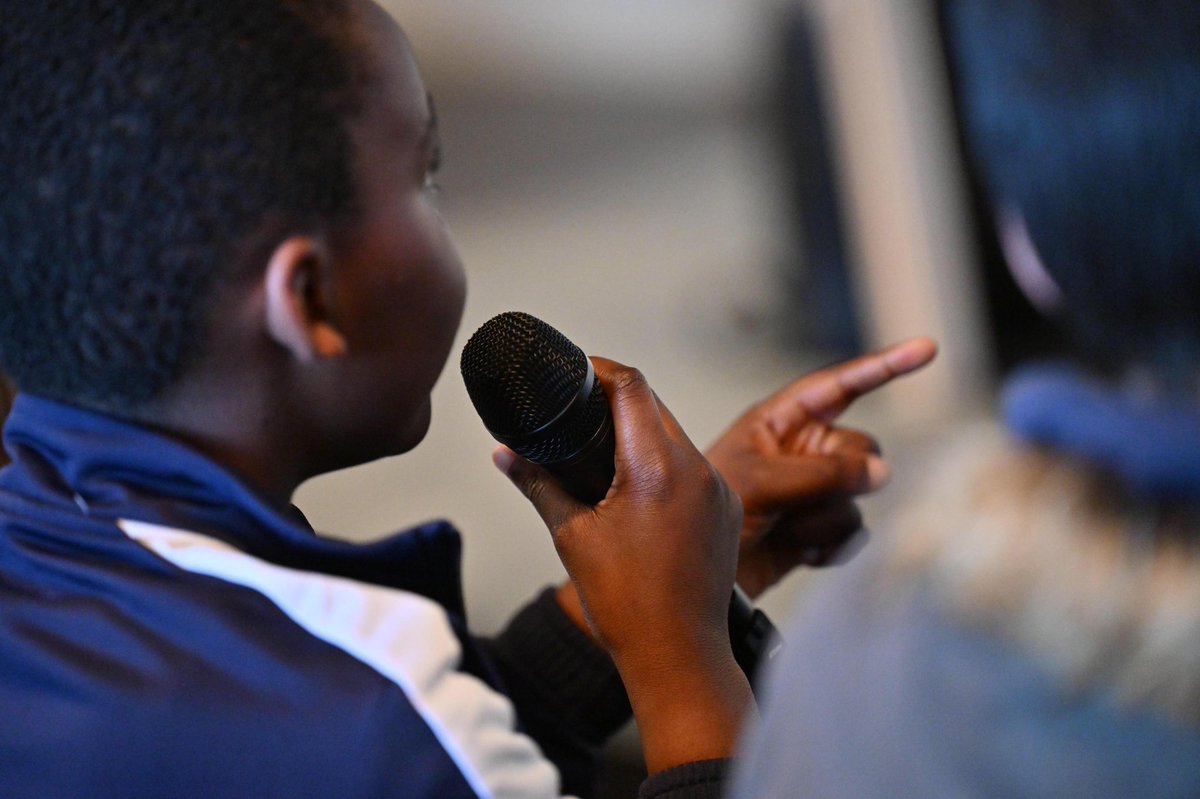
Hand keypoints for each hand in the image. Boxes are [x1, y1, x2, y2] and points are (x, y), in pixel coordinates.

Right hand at [494, 358, 751, 772]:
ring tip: (607, 447)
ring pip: (678, 436)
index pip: (633, 387)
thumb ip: (539, 484)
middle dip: (620, 400)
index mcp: (657, 468)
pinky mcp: (727, 509)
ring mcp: (718, 489)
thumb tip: (506, 453)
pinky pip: (695, 466)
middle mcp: (697, 470)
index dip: (602, 369)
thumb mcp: (572, 537)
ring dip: (644, 431)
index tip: (578, 372)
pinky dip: (667, 462)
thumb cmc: (627, 605)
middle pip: (656, 407)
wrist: (679, 656)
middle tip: (583, 407)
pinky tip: (641, 485)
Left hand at [706, 338, 936, 597]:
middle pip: (862, 450)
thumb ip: (822, 472)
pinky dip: (830, 544)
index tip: (926, 348)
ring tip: (783, 528)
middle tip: (801, 497)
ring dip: (826, 517)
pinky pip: (854, 530)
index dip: (884, 365)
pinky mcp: (820, 529)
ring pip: (861, 495)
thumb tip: (881, 472)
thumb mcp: (759, 482)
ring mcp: (814, 491)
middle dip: (842, 476)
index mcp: (780, 422)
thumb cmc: (710, 516)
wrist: (697, 581)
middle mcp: (802, 451)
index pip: (839, 386)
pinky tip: (797, 551)